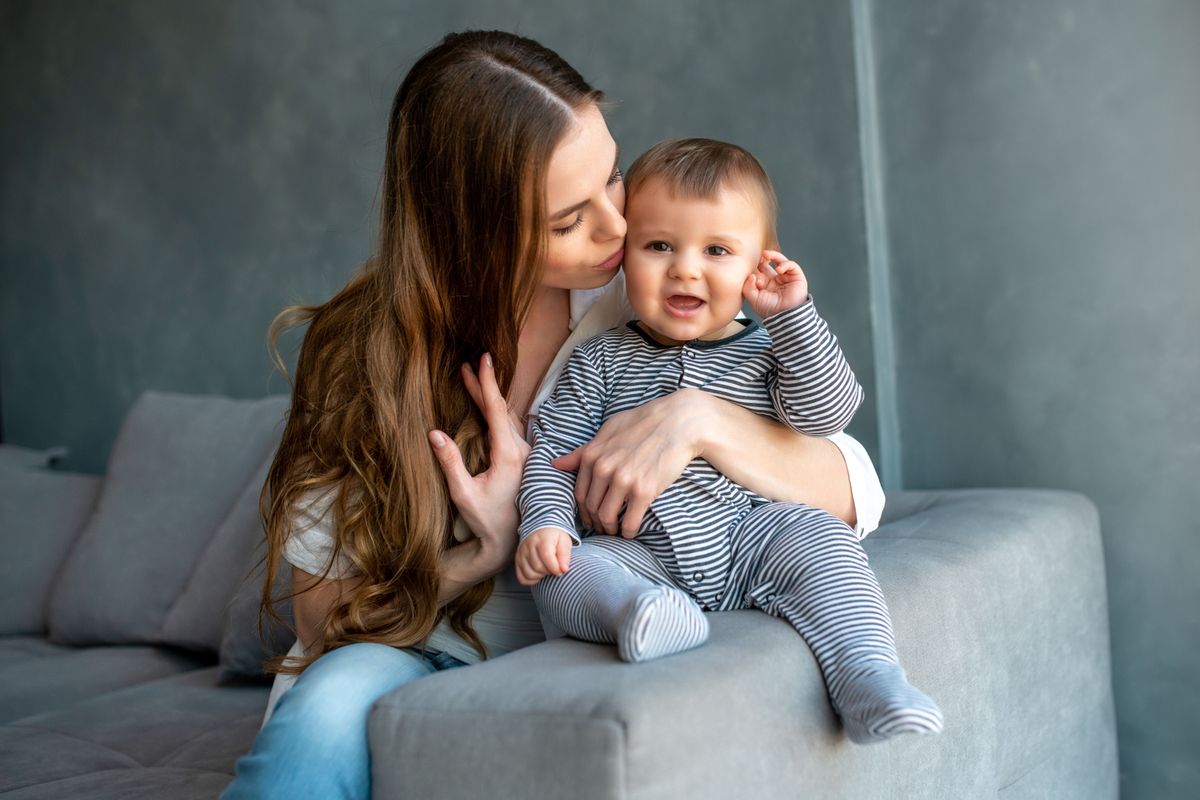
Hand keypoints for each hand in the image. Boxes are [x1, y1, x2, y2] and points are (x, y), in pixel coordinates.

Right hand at [428, 353, 529, 570]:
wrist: (511, 541)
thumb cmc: (486, 520)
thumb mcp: (462, 493)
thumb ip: (450, 463)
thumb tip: (434, 433)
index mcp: (508, 454)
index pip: (496, 409)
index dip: (487, 383)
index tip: (482, 361)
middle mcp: (522, 450)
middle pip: (501, 409)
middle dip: (485, 386)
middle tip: (471, 364)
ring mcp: (526, 454)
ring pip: (509, 417)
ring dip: (492, 398)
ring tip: (475, 380)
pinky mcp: (524, 459)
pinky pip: (512, 427)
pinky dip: (499, 412)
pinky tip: (490, 408)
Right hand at [515, 528, 573, 585]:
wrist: (542, 530)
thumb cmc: (554, 538)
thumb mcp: (564, 542)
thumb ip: (565, 555)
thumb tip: (564, 569)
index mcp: (542, 539)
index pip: (547, 558)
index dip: (555, 568)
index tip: (561, 570)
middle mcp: (529, 546)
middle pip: (538, 567)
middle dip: (549, 571)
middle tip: (554, 567)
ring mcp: (521, 553)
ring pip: (530, 574)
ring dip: (540, 576)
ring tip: (546, 569)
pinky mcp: (517, 560)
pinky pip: (522, 577)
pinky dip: (531, 580)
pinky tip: (538, 574)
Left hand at [551, 388, 712, 536]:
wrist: (678, 422)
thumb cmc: (643, 422)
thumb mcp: (608, 430)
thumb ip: (582, 450)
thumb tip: (556, 464)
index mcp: (592, 454)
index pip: (579, 493)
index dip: (584, 510)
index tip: (591, 516)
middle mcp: (603, 468)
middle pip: (591, 507)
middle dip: (595, 522)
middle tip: (603, 528)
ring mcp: (623, 480)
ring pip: (607, 517)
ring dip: (610, 529)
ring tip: (616, 531)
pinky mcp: (644, 491)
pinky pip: (630, 522)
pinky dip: (628, 532)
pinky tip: (630, 532)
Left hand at [742, 249, 808, 318]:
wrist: (785, 316)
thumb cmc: (770, 310)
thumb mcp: (754, 299)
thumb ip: (747, 287)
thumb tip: (751, 275)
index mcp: (764, 285)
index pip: (757, 271)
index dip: (754, 270)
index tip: (753, 277)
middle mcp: (774, 280)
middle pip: (766, 263)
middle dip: (761, 259)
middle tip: (757, 257)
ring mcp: (785, 277)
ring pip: (779, 260)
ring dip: (772, 255)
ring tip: (766, 254)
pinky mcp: (796, 276)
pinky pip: (791, 265)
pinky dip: (785, 264)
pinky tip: (779, 269)